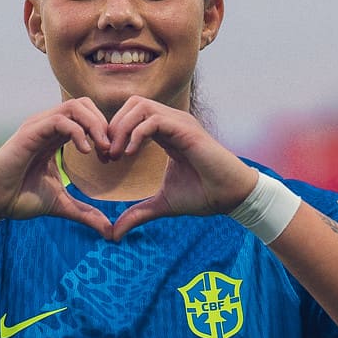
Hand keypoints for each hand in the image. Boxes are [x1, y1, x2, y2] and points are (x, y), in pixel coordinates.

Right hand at [0, 100, 116, 238]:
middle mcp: (48, 127)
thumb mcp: (61, 205)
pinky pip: (61, 120)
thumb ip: (85, 213)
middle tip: (109, 152)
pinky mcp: (30, 133)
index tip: (110, 158)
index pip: (87, 117)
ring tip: (101, 149)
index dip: (104, 134)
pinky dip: (78, 131)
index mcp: (55, 137)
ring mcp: (38, 127)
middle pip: (85, 105)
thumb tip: (109, 231)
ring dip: (95, 125)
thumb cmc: (21, 199)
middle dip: (104, 125)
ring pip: (75, 106)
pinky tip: (85, 151)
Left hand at [105, 96, 261, 240]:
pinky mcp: (186, 130)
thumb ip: (137, 214)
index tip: (106, 159)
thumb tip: (114, 234)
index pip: (131, 116)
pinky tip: (130, 154)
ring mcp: (179, 123)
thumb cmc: (203, 195)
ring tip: (116, 154)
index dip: (114, 133)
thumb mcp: (162, 204)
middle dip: (113, 126)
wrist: (230, 196)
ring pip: (139, 106)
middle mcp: (171, 122)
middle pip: (132, 104)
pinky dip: (136, 133)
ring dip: (121, 127)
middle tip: (107, 155)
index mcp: (166, 132)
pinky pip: (153, 119)